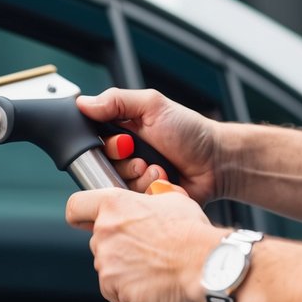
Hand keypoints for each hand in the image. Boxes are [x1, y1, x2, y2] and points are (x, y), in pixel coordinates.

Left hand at [65, 183, 221, 301]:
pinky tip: (149, 288)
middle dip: (117, 248)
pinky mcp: (112, 286)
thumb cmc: (193, 233)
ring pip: (107, 268)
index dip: (82, 216)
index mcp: (114, 205)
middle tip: (145, 252)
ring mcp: (106, 261)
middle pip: (98, 242)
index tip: (87, 222)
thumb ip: (151, 199)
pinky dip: (128, 294)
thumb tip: (153, 197)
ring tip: (153, 271)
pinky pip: (114, 292)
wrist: (207, 264)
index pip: (76, 207)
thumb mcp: (173, 200)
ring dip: (124, 272)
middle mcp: (104, 232)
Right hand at [76, 88, 223, 204]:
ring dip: (138, 178)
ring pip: (116, 185)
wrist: (218, 162)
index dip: (104, 145)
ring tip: (158, 170)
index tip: (123, 143)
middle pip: (102, 166)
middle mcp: (125, 155)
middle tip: (142, 157)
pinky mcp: (144, 197)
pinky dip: (148, 191)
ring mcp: (134, 177)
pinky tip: (163, 183)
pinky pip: (132, 201)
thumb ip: (117, 100)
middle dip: (123, 163)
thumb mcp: (153, 106)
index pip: (93, 141)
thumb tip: (83, 103)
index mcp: (122, 131)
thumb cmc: (191, 132)